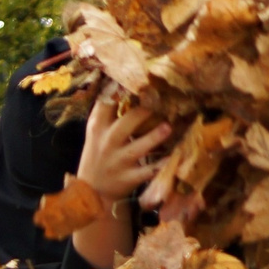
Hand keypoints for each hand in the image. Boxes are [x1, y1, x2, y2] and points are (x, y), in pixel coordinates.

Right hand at [77, 85, 172, 203]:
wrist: (92, 190)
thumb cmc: (98, 152)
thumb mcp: (96, 131)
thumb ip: (108, 110)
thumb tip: (122, 80)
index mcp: (98, 127)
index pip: (106, 104)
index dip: (122, 89)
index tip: (140, 78)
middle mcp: (107, 143)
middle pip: (125, 124)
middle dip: (143, 113)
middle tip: (161, 102)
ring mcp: (118, 162)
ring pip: (136, 148)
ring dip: (153, 138)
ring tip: (168, 127)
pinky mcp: (129, 178)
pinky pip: (148, 171)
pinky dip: (161, 165)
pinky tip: (175, 157)